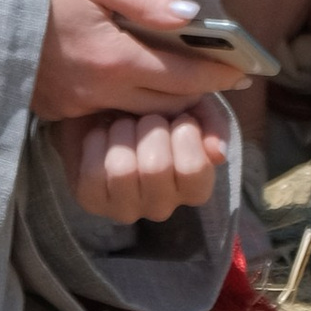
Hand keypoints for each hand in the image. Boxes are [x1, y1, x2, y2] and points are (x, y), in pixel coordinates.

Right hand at [30, 0, 247, 124]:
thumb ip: (146, 1)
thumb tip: (191, 16)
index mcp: (114, 59)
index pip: (182, 76)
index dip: (217, 76)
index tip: (244, 73)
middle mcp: (99, 93)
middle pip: (166, 102)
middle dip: (198, 92)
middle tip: (222, 77)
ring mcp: (77, 107)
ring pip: (138, 111)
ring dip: (165, 99)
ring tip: (186, 80)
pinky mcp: (58, 112)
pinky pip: (106, 112)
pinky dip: (129, 101)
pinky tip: (136, 82)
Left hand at [58, 105, 229, 223]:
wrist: (108, 102)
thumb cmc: (156, 107)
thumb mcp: (191, 105)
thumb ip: (212, 123)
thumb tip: (218, 153)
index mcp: (193, 188)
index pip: (194, 170)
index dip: (184, 134)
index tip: (178, 117)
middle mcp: (162, 206)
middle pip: (155, 168)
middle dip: (149, 128)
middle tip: (146, 119)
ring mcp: (126, 208)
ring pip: (123, 170)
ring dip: (122, 133)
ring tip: (123, 124)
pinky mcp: (93, 202)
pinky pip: (93, 173)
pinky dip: (96, 143)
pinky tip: (101, 134)